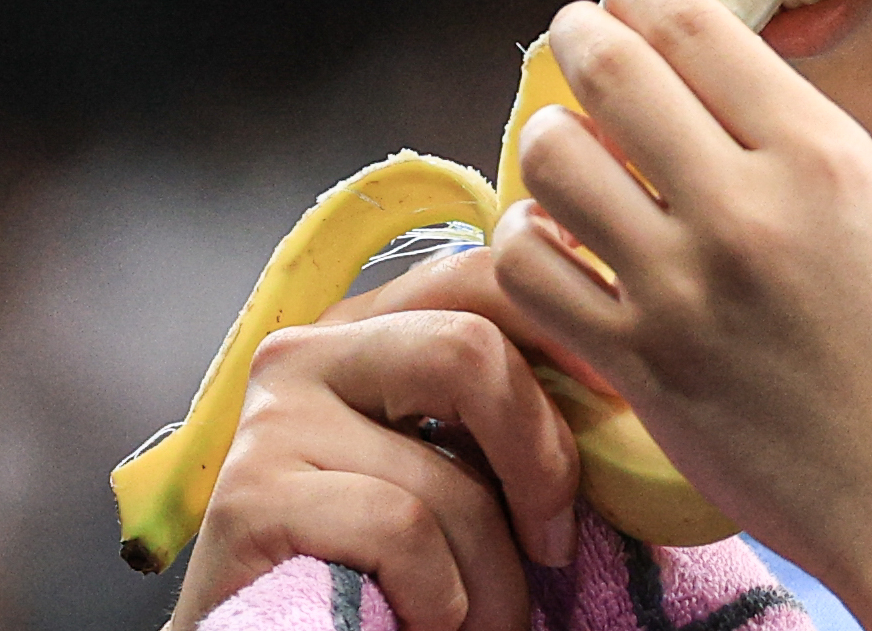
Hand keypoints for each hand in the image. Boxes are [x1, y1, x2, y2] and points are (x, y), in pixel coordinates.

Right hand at [162, 255, 580, 630]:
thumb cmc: (392, 573)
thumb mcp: (459, 471)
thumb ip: (503, 416)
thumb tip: (618, 380)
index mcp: (367, 331)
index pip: (481, 276)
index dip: (566, 330)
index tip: (621, 401)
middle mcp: (308, 352)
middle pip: (468, 350)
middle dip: (539, 458)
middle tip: (555, 547)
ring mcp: (272, 420)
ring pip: (443, 474)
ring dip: (494, 577)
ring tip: (489, 622)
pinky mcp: (250, 497)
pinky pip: (401, 533)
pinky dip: (441, 600)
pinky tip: (422, 623)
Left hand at [490, 0, 871, 630]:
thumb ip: (789, 143)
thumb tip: (695, 79)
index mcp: (823, 154)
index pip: (695, 28)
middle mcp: (748, 208)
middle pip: (613, 71)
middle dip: (577, 35)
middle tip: (573, 35)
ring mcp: (685, 289)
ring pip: (555, 160)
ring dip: (549, 140)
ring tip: (567, 152)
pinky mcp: (640, 366)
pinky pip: (531, 267)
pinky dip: (529, 240)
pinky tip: (555, 242)